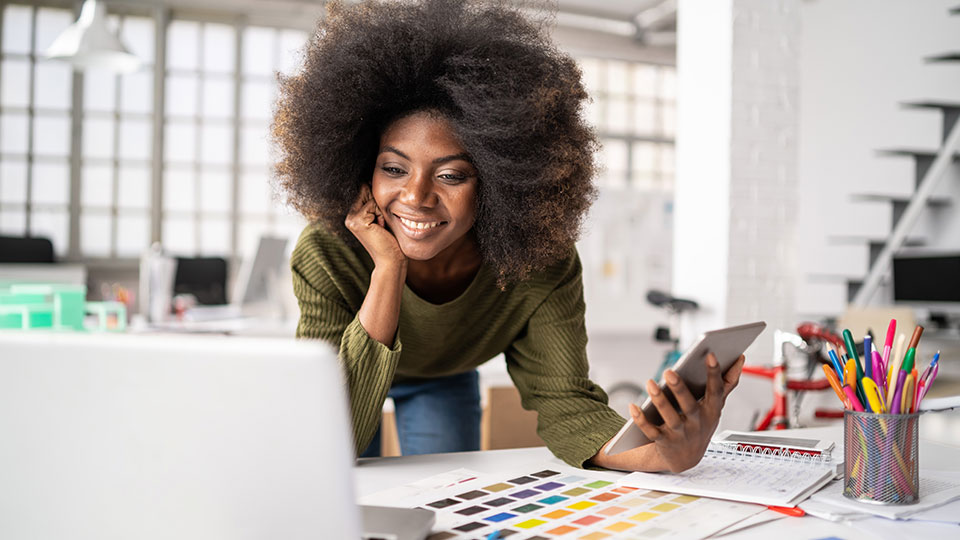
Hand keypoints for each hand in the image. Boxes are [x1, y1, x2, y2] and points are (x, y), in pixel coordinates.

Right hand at [344, 184, 404, 268]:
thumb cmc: (391, 241)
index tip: (381, 219)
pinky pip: (373, 205)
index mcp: (353, 216)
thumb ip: (376, 203)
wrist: (391, 260)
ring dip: (381, 210)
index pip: (365, 192)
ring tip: (381, 227)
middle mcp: (349, 217)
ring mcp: (351, 219)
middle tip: (382, 225)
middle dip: (379, 205)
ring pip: (371, 198)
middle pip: (367, 192)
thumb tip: (372, 181)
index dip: (377, 200)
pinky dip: (381, 215)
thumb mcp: (382, 218)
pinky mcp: (357, 221)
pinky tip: (380, 228)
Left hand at [629, 353, 744, 472]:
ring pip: (669, 418)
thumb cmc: (701, 424)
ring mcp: (680, 434)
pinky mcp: (663, 441)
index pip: (715, 390)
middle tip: (669, 371)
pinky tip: (632, 406)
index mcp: (711, 411)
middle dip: (680, 389)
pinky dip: (640, 419)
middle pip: (689, 405)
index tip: (710, 354)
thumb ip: (728, 382)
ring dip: (659, 400)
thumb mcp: (716, 406)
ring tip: (650, 383)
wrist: (686, 459)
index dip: (714, 373)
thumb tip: (741, 358)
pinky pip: (650, 431)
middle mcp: (697, 423)